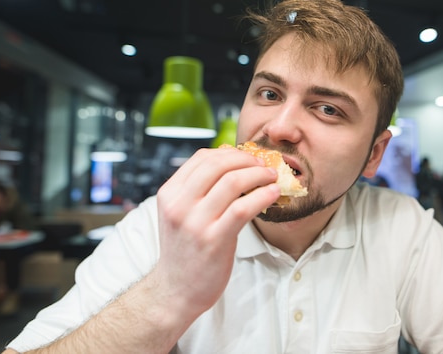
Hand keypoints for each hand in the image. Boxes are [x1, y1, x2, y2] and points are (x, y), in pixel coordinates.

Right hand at [150, 146, 279, 321]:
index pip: (202, 157)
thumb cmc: (185, 249)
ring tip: (272, 177)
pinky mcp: (214, 239)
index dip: (230, 152)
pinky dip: (263, 195)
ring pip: (233, 182)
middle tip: (264, 165)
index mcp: (169, 194)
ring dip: (259, 174)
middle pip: (218, 164)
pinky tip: (273, 194)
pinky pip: (243, 207)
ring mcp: (195, 222)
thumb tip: (231, 158)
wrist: (176, 290)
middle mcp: (179, 205)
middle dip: (247, 160)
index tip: (247, 157)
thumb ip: (198, 189)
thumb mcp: (180, 213)